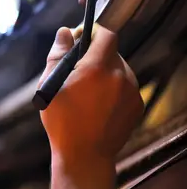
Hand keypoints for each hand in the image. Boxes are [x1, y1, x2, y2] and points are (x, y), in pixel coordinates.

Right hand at [39, 25, 143, 168]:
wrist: (85, 156)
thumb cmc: (63, 122)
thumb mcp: (50, 85)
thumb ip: (58, 54)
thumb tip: (65, 32)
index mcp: (98, 68)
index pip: (106, 34)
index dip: (93, 33)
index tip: (80, 40)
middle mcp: (121, 76)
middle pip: (112, 52)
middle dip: (96, 56)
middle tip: (78, 72)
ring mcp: (132, 92)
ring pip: (120, 69)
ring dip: (105, 73)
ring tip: (88, 93)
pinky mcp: (137, 105)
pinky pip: (126, 86)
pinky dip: (114, 89)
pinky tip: (98, 105)